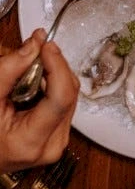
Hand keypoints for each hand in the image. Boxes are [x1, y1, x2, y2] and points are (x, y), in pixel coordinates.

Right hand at [0, 29, 78, 173]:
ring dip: (53, 76)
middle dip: (54, 68)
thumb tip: (35, 44)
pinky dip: (51, 88)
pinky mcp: (59, 135)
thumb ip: (10, 70)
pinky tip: (33, 85)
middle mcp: (53, 144)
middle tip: (34, 52)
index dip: (57, 66)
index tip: (47, 46)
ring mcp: (58, 142)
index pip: (61, 97)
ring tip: (28, 71)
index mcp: (32, 141)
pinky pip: (63, 103)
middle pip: (68, 94)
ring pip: (69, 96)